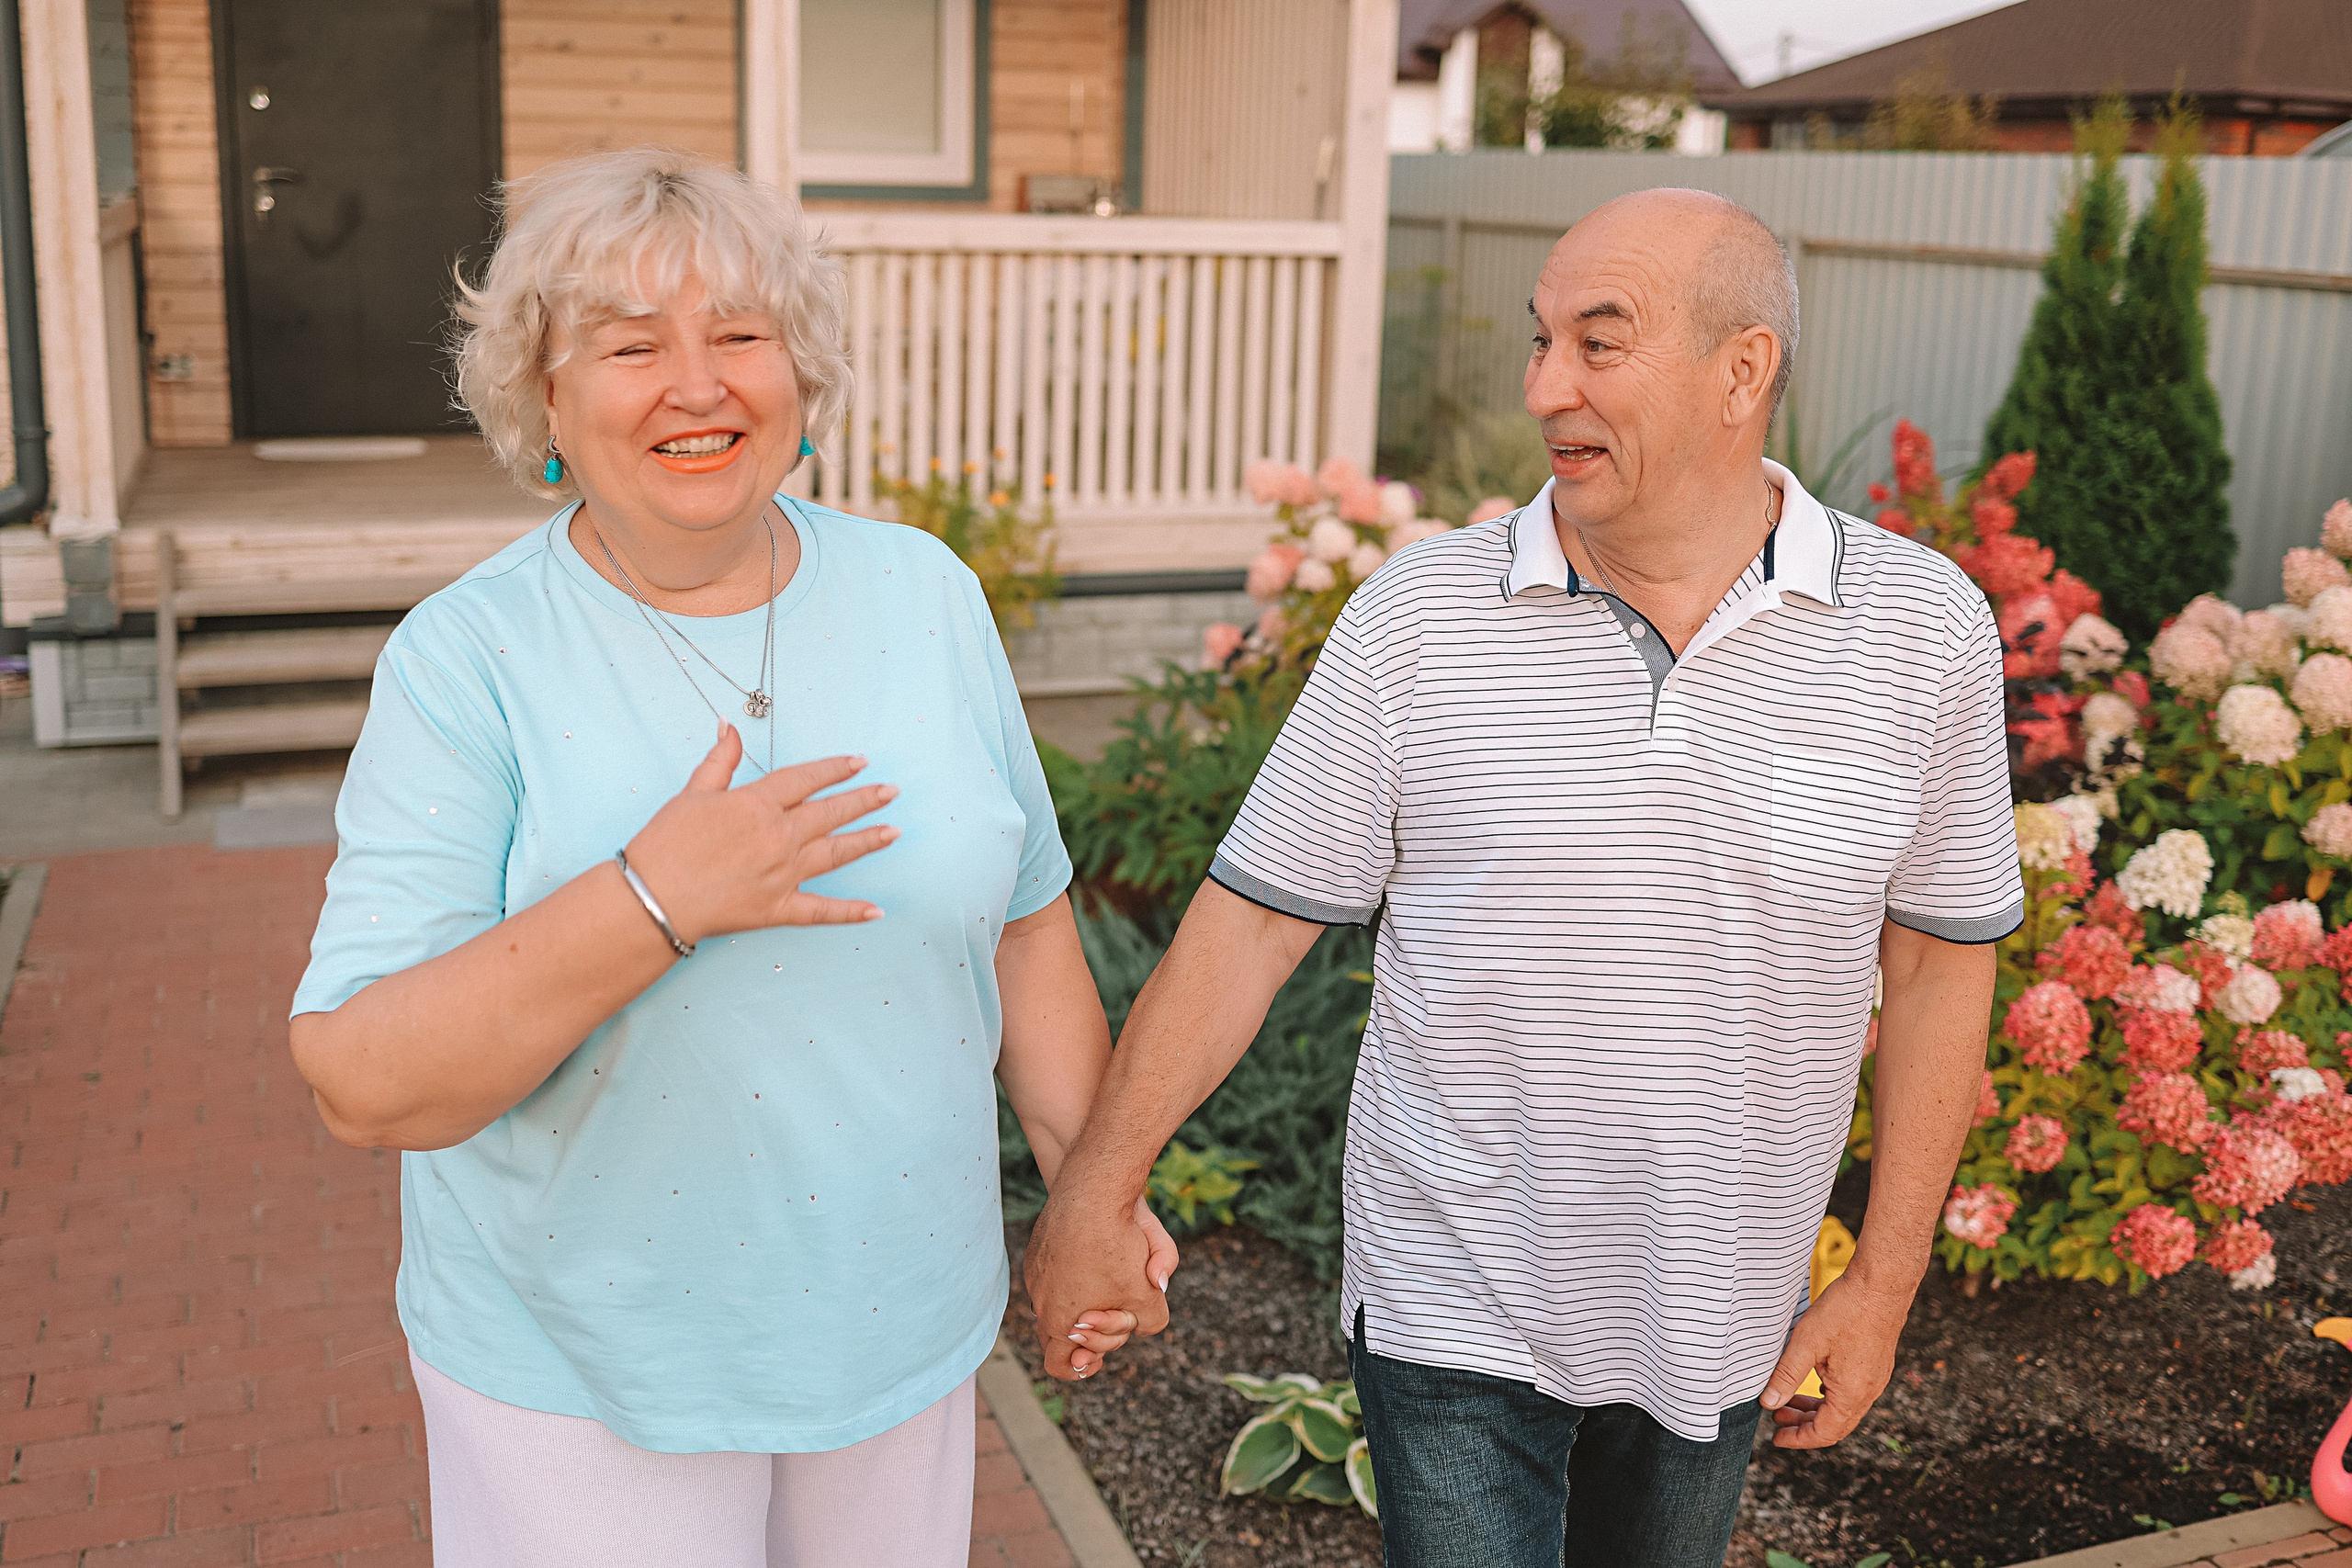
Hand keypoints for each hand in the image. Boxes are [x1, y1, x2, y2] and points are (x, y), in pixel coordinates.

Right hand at [624, 726, 898, 942]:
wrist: (652, 897)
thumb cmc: (666, 845)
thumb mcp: (692, 793)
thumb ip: (720, 760)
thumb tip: (729, 725)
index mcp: (757, 805)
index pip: (805, 779)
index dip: (834, 769)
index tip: (859, 761)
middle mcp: (778, 836)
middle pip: (829, 812)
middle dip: (863, 800)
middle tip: (891, 791)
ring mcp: (783, 874)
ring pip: (835, 853)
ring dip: (867, 841)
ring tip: (895, 831)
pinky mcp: (778, 908)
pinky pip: (821, 910)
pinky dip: (850, 912)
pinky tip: (877, 911)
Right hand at [1028, 1187, 1172, 1380]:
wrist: (1092, 1191)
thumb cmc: (1119, 1245)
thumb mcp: (1149, 1293)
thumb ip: (1151, 1321)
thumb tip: (1143, 1322)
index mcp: (1061, 1322)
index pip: (1060, 1365)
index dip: (1083, 1366)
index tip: (1099, 1357)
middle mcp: (1040, 1302)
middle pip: (1056, 1336)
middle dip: (1088, 1334)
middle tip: (1112, 1315)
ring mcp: (1035, 1275)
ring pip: (1053, 1304)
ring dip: (1079, 1303)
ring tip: (1105, 1284)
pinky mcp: (1036, 1250)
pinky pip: (1050, 1275)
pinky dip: (1070, 1275)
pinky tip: (1093, 1256)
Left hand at [1758, 1270, 1915, 1447]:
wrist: (1883, 1284)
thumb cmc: (1846, 1311)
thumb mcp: (1806, 1343)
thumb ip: (1786, 1376)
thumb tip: (1769, 1403)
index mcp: (1852, 1394)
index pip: (1825, 1433)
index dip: (1798, 1439)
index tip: (1776, 1438)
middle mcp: (1869, 1392)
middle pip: (1835, 1425)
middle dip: (1804, 1424)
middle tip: (1776, 1416)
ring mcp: (1876, 1378)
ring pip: (1844, 1408)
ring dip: (1816, 1409)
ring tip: (1789, 1399)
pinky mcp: (1877, 1363)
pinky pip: (1852, 1392)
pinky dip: (1830, 1395)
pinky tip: (1815, 1383)